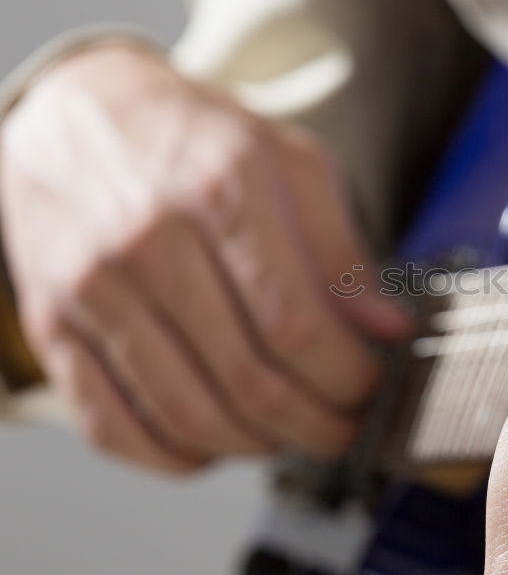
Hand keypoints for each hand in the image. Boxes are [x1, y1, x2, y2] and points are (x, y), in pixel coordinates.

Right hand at [0, 42, 409, 472]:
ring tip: (292, 434)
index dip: (347, 376)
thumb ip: (341, 249)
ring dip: (256, 446)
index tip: (372, 387)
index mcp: (222, 188)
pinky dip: (174, 459)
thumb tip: (389, 330)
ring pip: (187, 415)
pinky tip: (216, 446)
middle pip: (249, 381)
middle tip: (346, 429)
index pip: (297, 324)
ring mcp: (91, 288)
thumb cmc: (198, 141)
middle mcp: (148, 238)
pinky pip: (111, 427)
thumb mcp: (290, 163)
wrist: (76, 115)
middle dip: (317, 426)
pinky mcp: (51, 325)